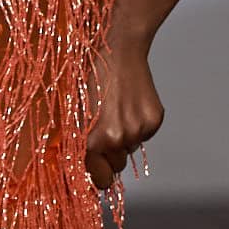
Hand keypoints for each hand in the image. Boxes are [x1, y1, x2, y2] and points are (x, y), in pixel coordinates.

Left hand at [85, 19, 162, 190]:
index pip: (98, 179)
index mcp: (94, 140)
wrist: (117, 49)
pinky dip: (137, 126)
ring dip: (123, 139)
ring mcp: (139, 129)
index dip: (95, 175)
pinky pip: (144, 135)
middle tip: (102, 132)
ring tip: (114, 112)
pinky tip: (128, 106)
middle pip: (116, 167)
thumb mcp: (73, 112)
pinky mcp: (154, 120)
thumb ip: (76, 143)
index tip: (94, 173)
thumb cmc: (88, 76)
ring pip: (130, 149)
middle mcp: (119, 138)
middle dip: (109, 155)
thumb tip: (78, 166)